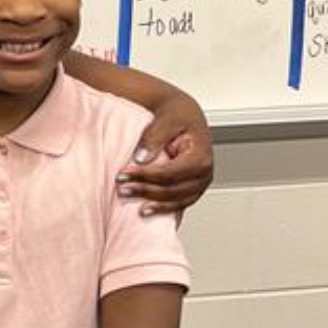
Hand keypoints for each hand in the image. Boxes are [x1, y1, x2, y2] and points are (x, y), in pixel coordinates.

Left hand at [119, 94, 213, 216]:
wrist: (184, 115)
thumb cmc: (178, 114)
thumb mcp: (166, 119)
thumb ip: (154, 137)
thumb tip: (142, 158)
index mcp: (201, 156)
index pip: (171, 173)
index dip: (146, 176)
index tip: (124, 174)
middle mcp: (204, 173)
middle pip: (173, 190)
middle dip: (145, 191)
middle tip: (122, 187)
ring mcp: (199, 184)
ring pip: (176, 201)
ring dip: (153, 204)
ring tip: (131, 203)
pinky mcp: (191, 190)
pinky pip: (178, 205)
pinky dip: (163, 210)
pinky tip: (147, 212)